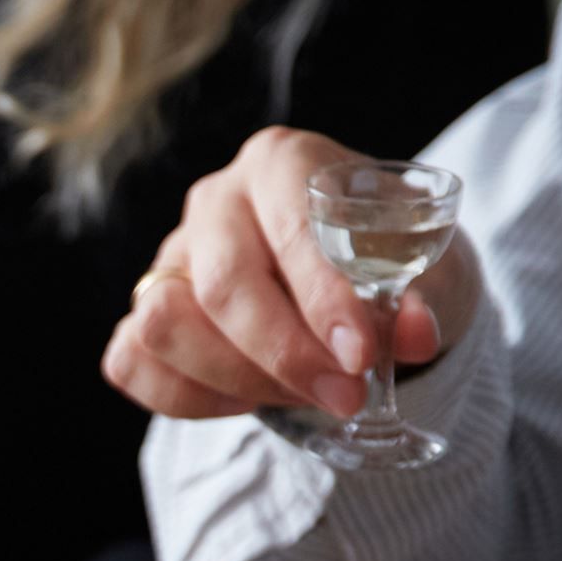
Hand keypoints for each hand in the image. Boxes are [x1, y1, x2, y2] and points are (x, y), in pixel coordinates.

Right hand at [102, 126, 478, 421]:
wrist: (353, 289)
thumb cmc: (390, 266)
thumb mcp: (430, 270)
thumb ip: (423, 296)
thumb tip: (413, 334)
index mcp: (282, 163)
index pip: (290, 226)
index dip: (322, 296)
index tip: (361, 354)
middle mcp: (215, 202)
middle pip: (221, 286)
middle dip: (284, 354)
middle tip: (344, 395)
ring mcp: (168, 258)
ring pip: (164, 325)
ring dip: (237, 378)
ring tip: (303, 393)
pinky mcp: (139, 313)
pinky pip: (131, 363)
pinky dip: (185, 396)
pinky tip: (246, 398)